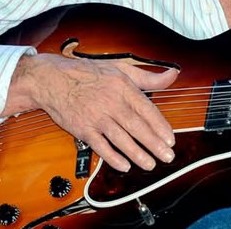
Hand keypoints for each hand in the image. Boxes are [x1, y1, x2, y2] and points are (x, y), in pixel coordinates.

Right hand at [4, 53, 178, 171]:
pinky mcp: (82, 129)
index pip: (147, 110)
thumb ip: (149, 76)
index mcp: (123, 87)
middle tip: (167, 156)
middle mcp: (111, 103)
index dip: (160, 126)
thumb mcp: (122, 68)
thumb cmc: (90, 73)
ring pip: (120, 139)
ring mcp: (96, 117)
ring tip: (150, 164)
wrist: (54, 79)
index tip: (170, 138)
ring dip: (137, 154)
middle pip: (136, 127)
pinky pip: (100, 146)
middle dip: (154, 144)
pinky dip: (112, 157)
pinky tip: (124, 165)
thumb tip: (172, 74)